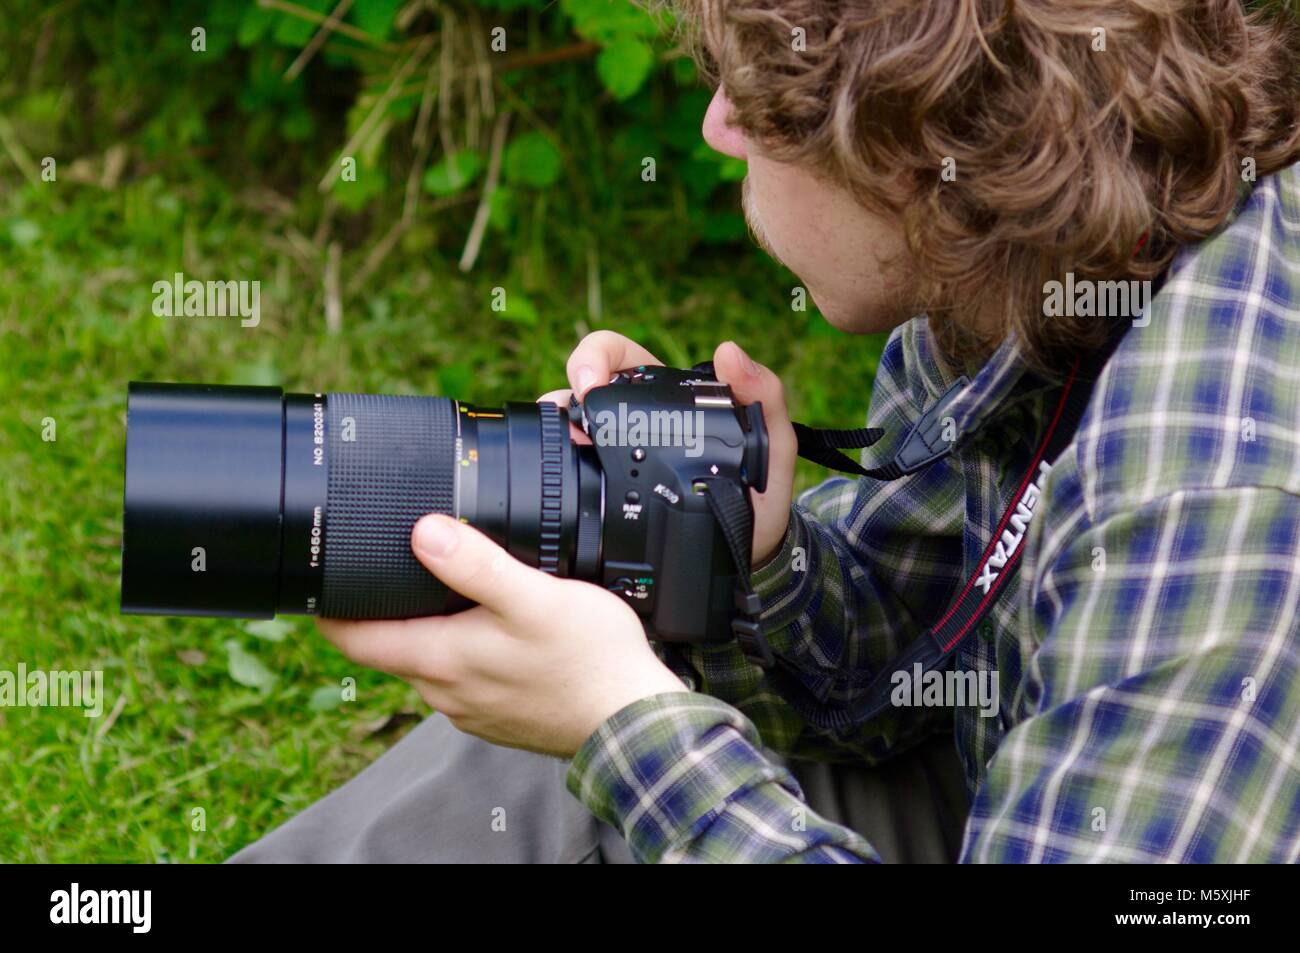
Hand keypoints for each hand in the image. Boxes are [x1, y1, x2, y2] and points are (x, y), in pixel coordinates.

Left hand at [317, 514, 685, 757]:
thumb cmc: (589, 661)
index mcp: (439, 659)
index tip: (324, 578)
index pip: (351, 639)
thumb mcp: (533, 596)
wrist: (633, 722)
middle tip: (395, 565)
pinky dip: (464, 651)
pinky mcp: (497, 716)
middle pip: (389, 646)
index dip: (329, 608)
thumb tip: (422, 532)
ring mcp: (470, 709)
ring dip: (429, 629)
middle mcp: (444, 691)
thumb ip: (476, 564)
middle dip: (385, 609)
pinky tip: (495, 631)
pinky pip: (463, 678)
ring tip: (452, 589)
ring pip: (428, 661)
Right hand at [538, 330, 797, 565]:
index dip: (595, 357)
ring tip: (562, 453)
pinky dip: (562, 476)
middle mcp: (631, 421)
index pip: (616, 356)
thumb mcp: (771, 444)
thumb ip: (764, 395)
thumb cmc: (759, 494)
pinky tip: (564, 488)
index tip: (592, 381)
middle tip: (573, 424)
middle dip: (563, 396)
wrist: (750, 556)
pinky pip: (574, 478)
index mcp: (664, 396)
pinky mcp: (605, 496)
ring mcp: (613, 458)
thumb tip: (729, 351)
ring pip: (567, 431)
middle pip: (578, 390)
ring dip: (555, 434)